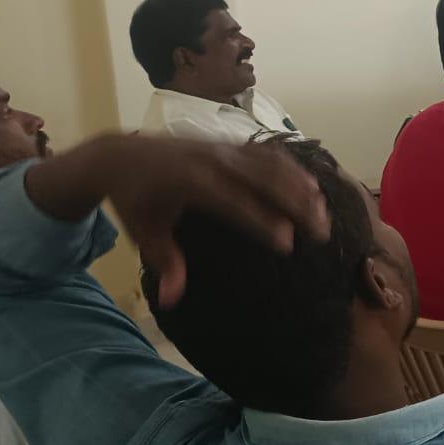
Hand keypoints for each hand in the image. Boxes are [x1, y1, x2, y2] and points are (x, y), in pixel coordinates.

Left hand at [30, 135, 330, 307]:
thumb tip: (170, 301)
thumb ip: (164, 263)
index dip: (262, 221)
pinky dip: (291, 167)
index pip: (234, 203)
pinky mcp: (228, 142)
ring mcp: (222, 148)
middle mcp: (211, 161)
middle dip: (295, 205)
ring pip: (270, 164)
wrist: (119, 154)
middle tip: (321, 231)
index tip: (287, 242)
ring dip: (300, 186)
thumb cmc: (134, 200)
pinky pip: (266, 152)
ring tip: (324, 210)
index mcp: (190, 182)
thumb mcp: (144, 233)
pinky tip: (311, 185)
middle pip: (263, 180)